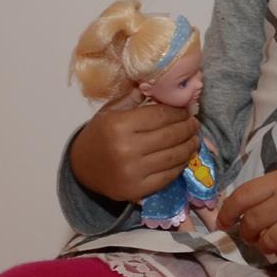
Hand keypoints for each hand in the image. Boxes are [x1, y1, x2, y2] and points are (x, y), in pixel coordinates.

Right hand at [70, 103, 198, 203]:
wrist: (82, 167)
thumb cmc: (100, 134)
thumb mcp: (111, 111)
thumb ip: (135, 97)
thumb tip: (163, 86)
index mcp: (119, 125)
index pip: (161, 116)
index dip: (179, 112)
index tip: (187, 109)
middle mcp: (126, 149)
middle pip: (171, 136)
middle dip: (188, 128)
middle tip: (195, 123)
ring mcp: (133, 172)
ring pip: (174, 156)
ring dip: (189, 146)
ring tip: (194, 138)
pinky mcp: (137, 190)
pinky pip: (168, 176)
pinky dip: (180, 165)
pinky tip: (184, 156)